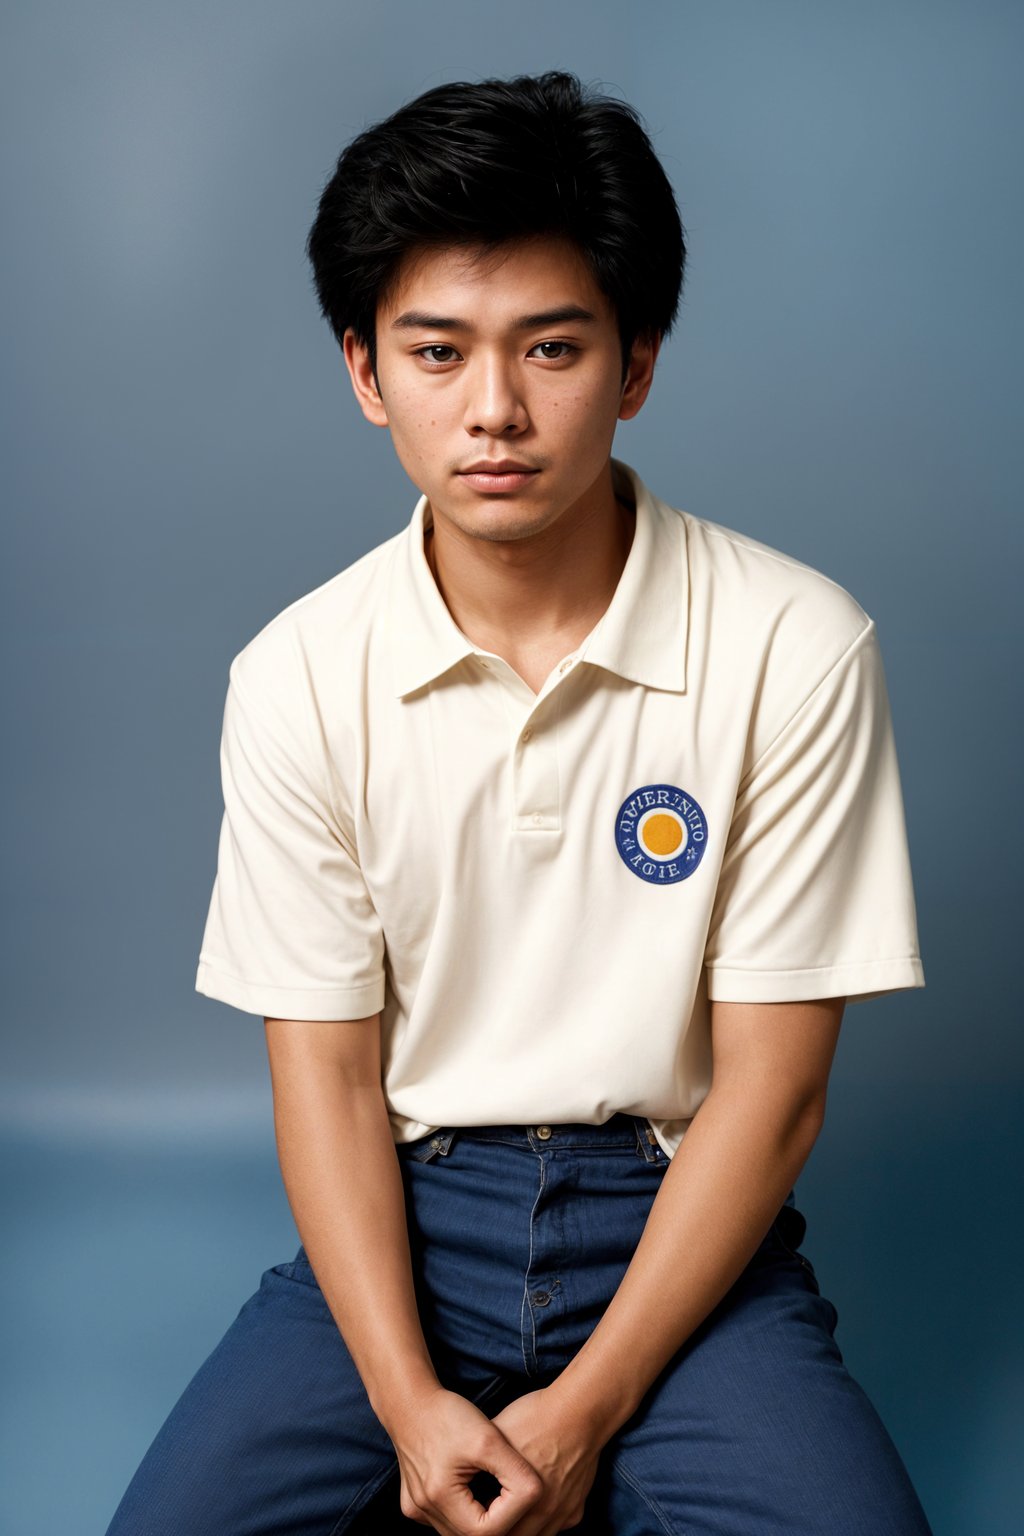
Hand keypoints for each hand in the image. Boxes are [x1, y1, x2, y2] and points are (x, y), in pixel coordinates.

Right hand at [390, 1384, 543, 1534]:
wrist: (409, 1401)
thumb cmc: (448, 1414)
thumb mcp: (489, 1437)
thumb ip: (515, 1471)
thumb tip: (538, 1496)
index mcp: (439, 1495)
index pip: (486, 1531)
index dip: (512, 1514)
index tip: (523, 1488)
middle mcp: (423, 1509)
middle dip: (500, 1519)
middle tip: (516, 1493)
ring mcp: (417, 1509)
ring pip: (459, 1532)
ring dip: (484, 1518)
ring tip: (500, 1491)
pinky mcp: (415, 1504)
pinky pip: (446, 1522)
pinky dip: (466, 1513)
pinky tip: (478, 1491)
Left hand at [486, 1387, 604, 1534]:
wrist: (580, 1410)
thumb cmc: (538, 1418)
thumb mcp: (499, 1433)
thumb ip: (481, 1458)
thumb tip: (461, 1465)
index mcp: (524, 1499)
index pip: (498, 1529)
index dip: (485, 1523)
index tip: (477, 1512)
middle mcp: (546, 1512)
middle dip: (504, 1529)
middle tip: (492, 1516)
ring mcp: (564, 1511)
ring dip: (524, 1530)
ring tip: (510, 1519)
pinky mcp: (578, 1505)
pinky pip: (560, 1526)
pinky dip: (546, 1523)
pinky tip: (536, 1509)